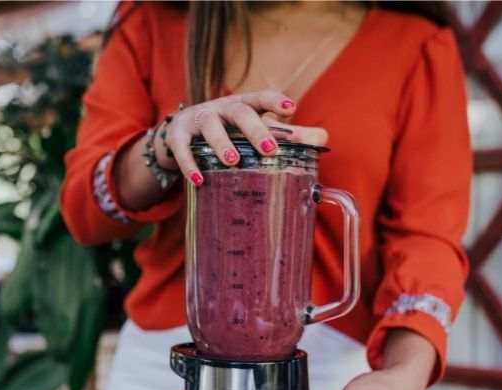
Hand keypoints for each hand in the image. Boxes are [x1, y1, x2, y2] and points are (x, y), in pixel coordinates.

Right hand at [157, 89, 327, 182]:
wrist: (182, 135)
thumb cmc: (229, 132)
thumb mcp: (256, 130)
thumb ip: (290, 136)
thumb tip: (324, 138)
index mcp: (245, 105)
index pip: (262, 97)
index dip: (276, 101)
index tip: (291, 109)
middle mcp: (223, 108)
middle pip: (240, 111)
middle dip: (255, 129)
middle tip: (270, 148)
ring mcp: (199, 119)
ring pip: (210, 126)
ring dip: (222, 143)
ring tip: (233, 161)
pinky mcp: (177, 134)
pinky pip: (182, 147)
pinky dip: (189, 163)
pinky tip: (199, 180)